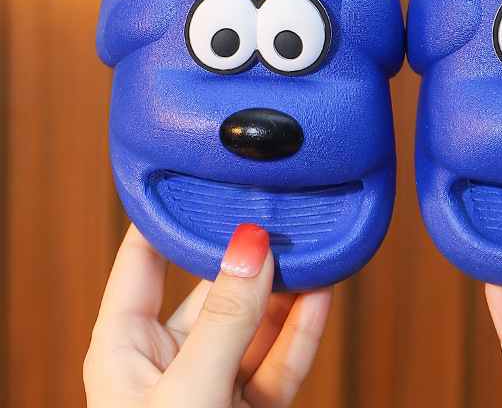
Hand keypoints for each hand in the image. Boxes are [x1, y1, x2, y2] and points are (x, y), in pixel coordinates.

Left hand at [84, 223, 332, 407]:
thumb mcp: (186, 392)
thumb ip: (224, 320)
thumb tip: (251, 245)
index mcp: (124, 349)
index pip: (143, 260)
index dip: (170, 216)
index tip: (204, 173)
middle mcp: (169, 360)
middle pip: (213, 289)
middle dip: (249, 254)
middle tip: (281, 216)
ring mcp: (213, 382)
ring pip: (255, 322)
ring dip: (286, 289)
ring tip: (312, 249)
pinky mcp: (251, 406)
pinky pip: (282, 358)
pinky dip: (304, 327)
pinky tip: (321, 292)